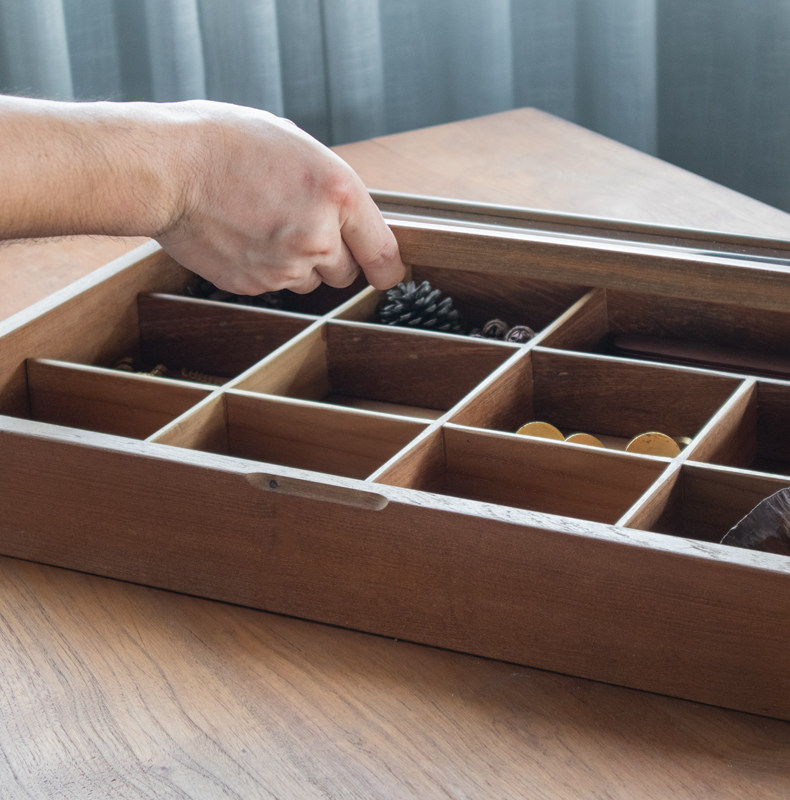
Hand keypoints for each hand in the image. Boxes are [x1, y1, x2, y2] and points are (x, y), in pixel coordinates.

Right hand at [156, 102, 404, 293]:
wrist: (167, 170)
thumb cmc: (227, 144)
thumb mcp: (298, 147)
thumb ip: (331, 189)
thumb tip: (346, 218)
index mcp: (339, 195)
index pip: (383, 254)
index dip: (387, 269)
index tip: (386, 274)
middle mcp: (318, 238)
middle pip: (345, 274)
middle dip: (332, 257)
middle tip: (301, 226)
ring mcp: (284, 268)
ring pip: (308, 282)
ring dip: (297, 264)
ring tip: (263, 225)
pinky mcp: (253, 286)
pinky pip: (272, 286)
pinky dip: (264, 268)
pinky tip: (242, 236)